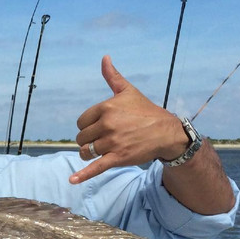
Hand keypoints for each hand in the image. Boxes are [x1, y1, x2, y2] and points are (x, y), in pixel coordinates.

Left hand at [70, 55, 187, 183]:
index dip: (88, 127)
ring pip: (86, 152)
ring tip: (100, 152)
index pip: (82, 122)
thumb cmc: (146, 111)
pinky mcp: (118, 158)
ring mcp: (112, 142)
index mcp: (106, 107)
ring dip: (89, 154)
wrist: (166, 132)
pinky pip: (96, 167)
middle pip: (81, 138)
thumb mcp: (128, 92)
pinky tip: (73, 180)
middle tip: (102, 140)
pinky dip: (83, 175)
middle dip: (88, 141)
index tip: (99, 128)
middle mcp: (108, 124)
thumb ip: (112, 77)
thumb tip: (104, 58)